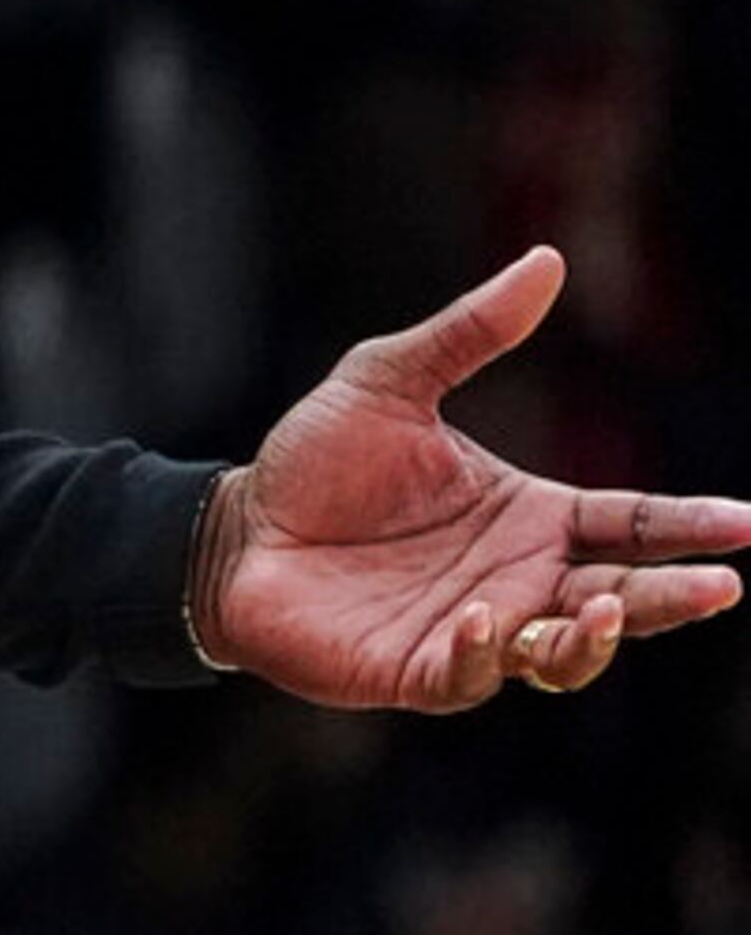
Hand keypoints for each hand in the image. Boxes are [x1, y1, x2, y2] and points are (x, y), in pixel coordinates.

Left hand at [193, 246, 750, 707]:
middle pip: (621, 598)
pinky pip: (470, 675)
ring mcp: (475, 630)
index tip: (747, 524)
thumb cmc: (317, 461)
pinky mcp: (419, 668)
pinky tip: (481, 616)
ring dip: (593, 639)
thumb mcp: (389, 379)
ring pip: (565, 654)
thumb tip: (548, 259)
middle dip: (672, 597)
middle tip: (720, 586)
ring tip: (603, 610)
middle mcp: (518, 579)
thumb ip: (470, 333)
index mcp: (532, 517)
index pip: (631, 525)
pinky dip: (484, 653)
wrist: (235, 529)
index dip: (690, 526)